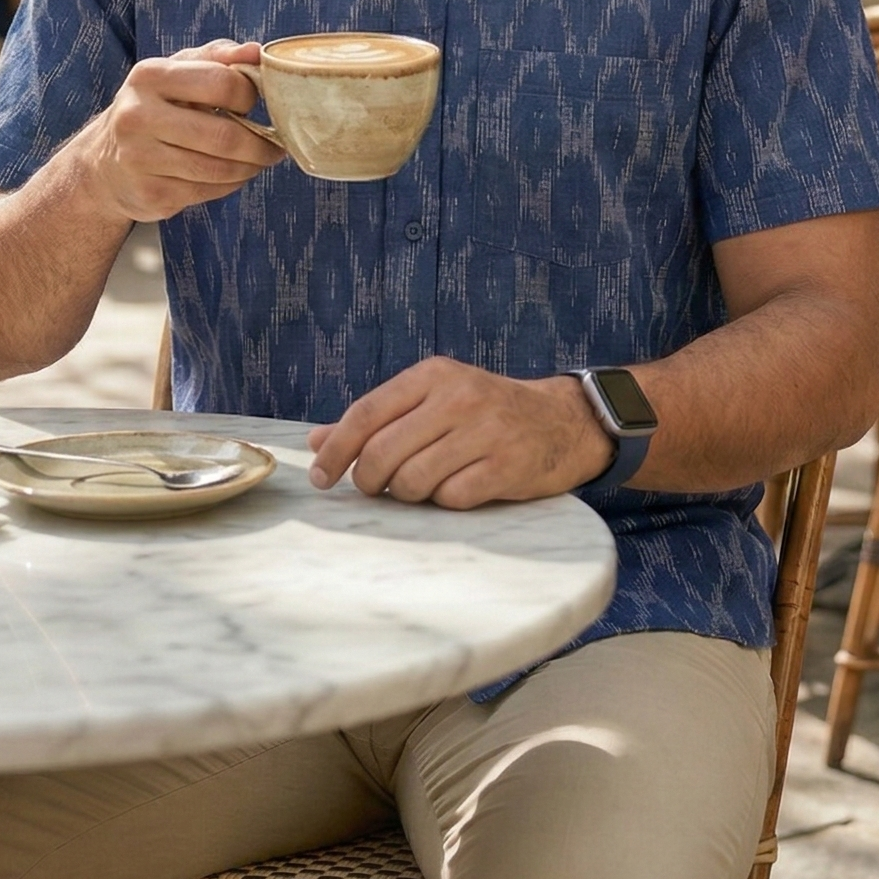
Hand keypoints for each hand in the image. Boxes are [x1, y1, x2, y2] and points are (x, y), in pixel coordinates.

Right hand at [77, 40, 284, 223]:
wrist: (105, 163)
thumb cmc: (154, 108)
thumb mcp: (177, 71)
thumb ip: (217, 57)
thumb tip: (255, 51)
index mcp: (149, 76)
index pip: (222, 83)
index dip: (250, 94)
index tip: (255, 102)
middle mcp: (138, 116)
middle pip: (224, 136)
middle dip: (261, 144)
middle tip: (275, 146)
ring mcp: (140, 159)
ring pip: (219, 169)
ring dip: (250, 167)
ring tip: (258, 160)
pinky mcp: (149, 194)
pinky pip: (208, 192)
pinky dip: (230, 184)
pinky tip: (231, 175)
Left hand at [306, 357, 615, 508]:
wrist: (562, 421)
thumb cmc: (485, 411)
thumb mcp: (433, 399)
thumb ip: (377, 418)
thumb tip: (316, 441)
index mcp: (432, 375)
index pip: (366, 413)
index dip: (336, 450)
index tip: (321, 478)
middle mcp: (457, 397)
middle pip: (383, 453)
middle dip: (369, 481)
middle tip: (375, 488)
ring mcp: (484, 431)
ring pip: (412, 481)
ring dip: (407, 494)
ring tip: (421, 486)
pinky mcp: (506, 466)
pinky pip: (451, 498)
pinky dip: (445, 502)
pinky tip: (457, 489)